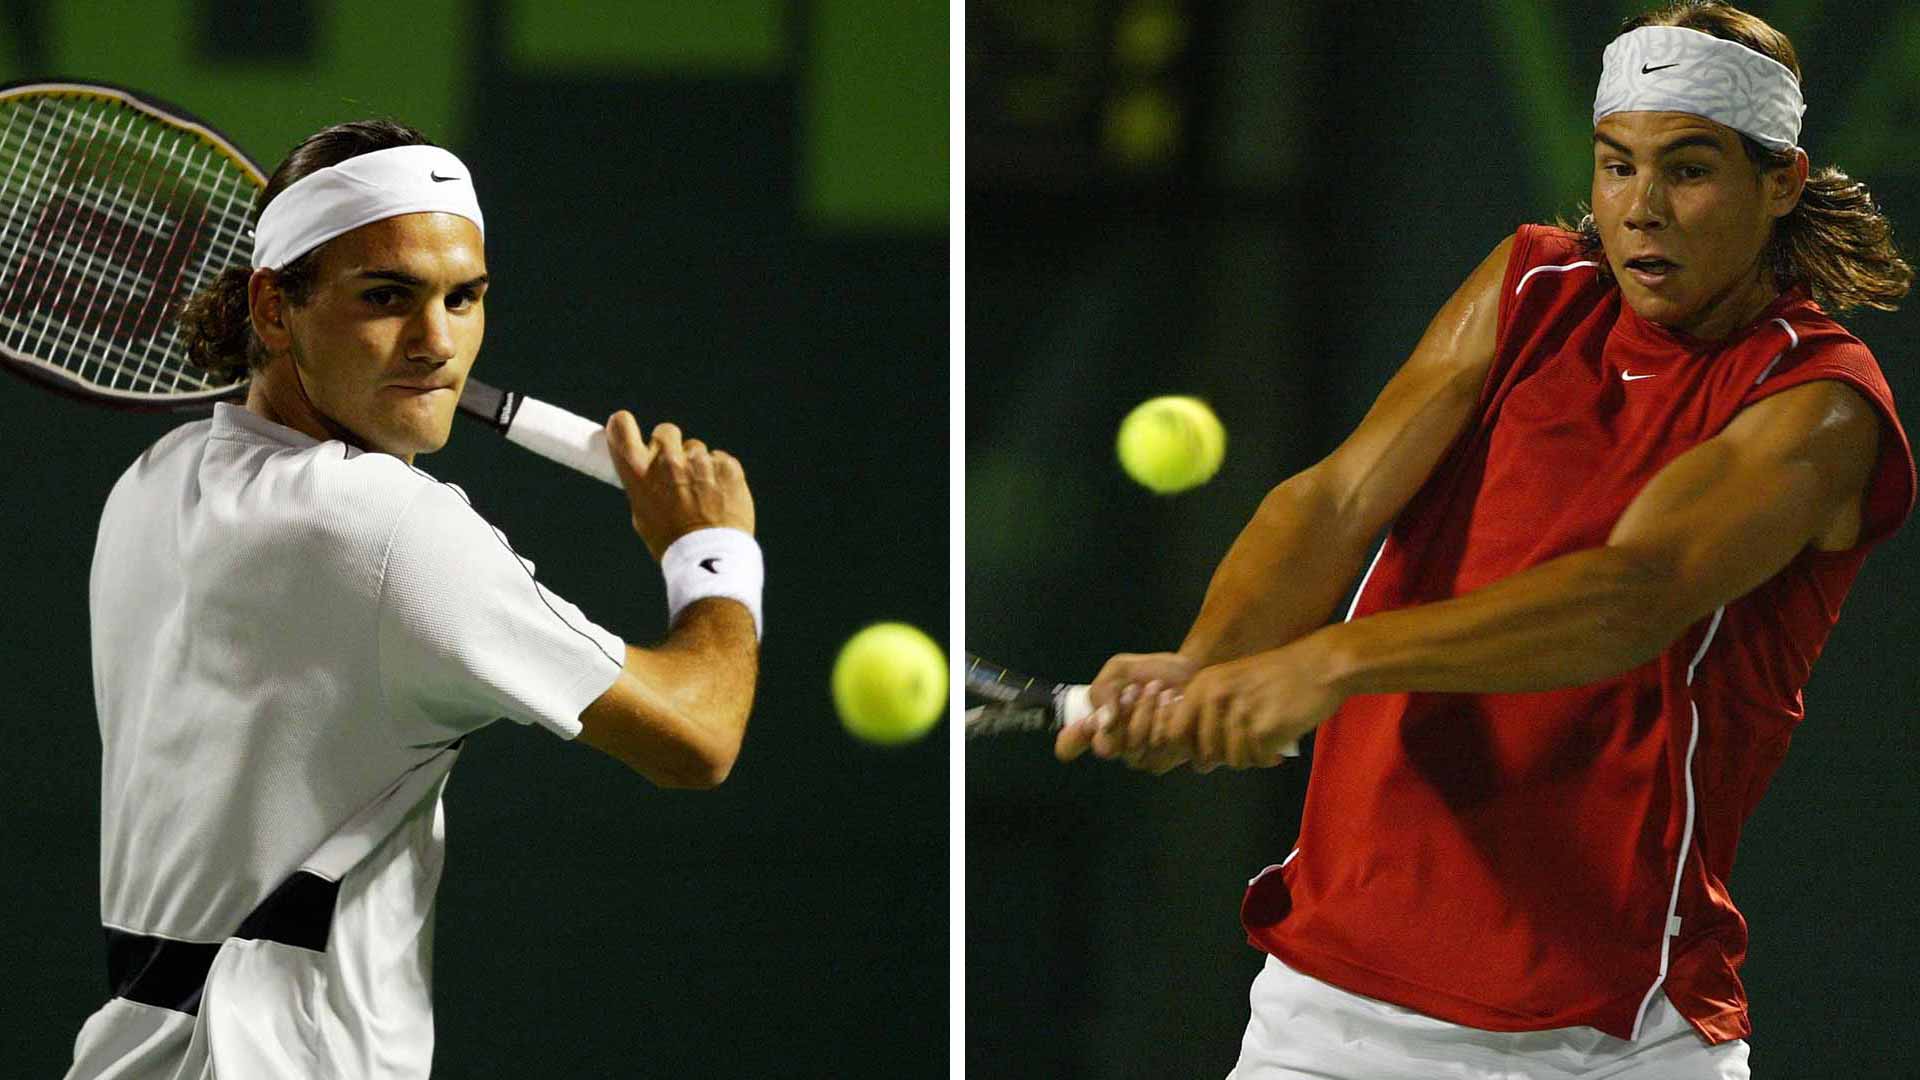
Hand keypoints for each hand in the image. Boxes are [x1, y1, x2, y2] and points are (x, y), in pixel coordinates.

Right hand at [606, 412, 754, 560]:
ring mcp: (699, 461)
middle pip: (665, 431)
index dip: (623, 425)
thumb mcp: (642, 513)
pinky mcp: (727, 465)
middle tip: (675, 471)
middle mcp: (667, 460)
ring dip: (697, 465)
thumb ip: (643, 483)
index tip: (627, 429)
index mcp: (639, 472)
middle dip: (670, 446)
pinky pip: (720, 459)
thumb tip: (643, 468)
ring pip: (696, 448)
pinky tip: (719, 496)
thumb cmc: (672, 541)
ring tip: (702, 494)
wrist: (709, 558)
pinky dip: (719, 473)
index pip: (621, 426)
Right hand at [1054, 652, 1195, 767]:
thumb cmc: (1150, 672)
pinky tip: (1174, 702)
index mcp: (1098, 727)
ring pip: (1135, 746)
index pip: (1068, 746)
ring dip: (1147, 710)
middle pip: (1107, 746)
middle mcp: (1117, 747)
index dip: (1072, 737)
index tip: (1084, 720)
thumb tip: (1100, 723)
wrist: (1189, 672)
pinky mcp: (1169, 758)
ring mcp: (1141, 757)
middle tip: (1138, 688)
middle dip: (1125, 711)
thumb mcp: (1120, 670)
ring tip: (1159, 690)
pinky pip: (1161, 745)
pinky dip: (1168, 717)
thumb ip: (1104, 692)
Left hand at [1160, 641, 1342, 769]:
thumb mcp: (1231, 682)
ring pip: (1233, 760)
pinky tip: (1278, 744)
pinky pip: (1257, 760)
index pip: (1175, 733)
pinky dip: (1268, 757)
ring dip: (1250, 756)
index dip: (1189, 748)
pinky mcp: (1264, 730)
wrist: (1320, 665)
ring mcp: (1240, 714)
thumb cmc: (1277, 676)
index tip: (1210, 749)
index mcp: (1203, 685)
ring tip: (1265, 740)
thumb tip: (1195, 759)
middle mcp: (1216, 698)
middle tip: (1248, 744)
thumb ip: (1208, 713)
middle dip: (1225, 757)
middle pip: (1205, 753)